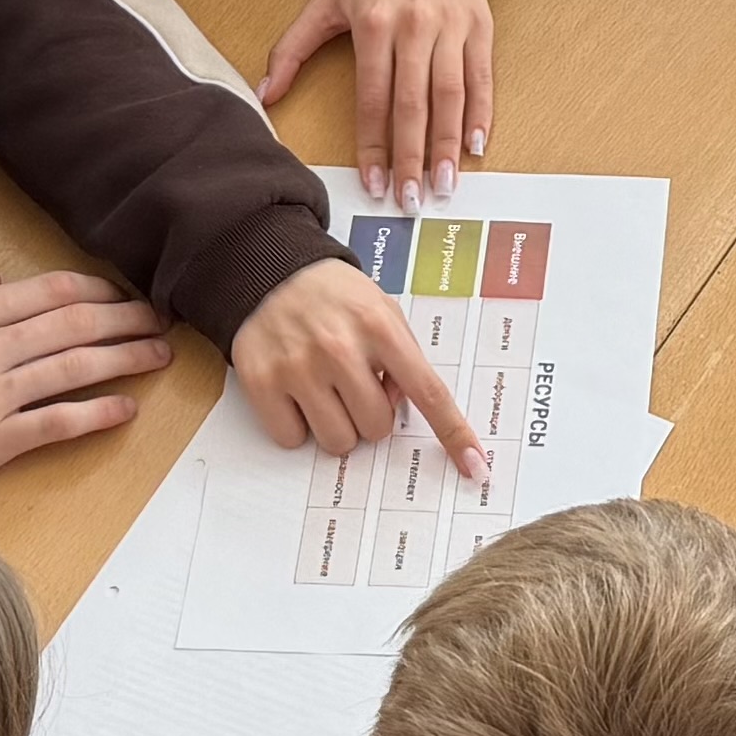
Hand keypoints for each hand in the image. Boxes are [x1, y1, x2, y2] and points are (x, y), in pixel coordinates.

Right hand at [0, 273, 171, 490]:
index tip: (122, 292)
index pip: (50, 292)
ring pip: (76, 369)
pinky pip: (58, 423)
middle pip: (75, 325)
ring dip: (126, 360)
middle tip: (160, 319)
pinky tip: (127, 408)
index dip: (97, 289)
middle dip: (125, 319)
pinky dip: (98, 414)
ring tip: (159, 355)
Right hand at [231, 260, 485, 476]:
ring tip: (325, 389)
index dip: (453, 433)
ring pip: (337, 441)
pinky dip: (297, 427)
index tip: (474, 466)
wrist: (270, 270)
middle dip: (370, 415)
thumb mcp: (382, 310)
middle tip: (354, 387)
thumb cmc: (335, 297)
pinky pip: (292, 439)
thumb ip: (402, 358)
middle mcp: (340, 348)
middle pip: (376, 428)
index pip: (428, 392)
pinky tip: (295, 394)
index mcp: (380, 327)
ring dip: (336, 425)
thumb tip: (400, 407)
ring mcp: (298, 367)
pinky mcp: (261, 382)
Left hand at [258, 0, 493, 210]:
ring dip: (448, 145)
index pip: (373, 98)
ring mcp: (452, 27)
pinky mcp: (480, 26)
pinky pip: (482, 77)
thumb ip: (292, 48)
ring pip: (452, 96)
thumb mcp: (324, 2)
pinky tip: (476, 147)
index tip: (374, 184)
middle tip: (410, 200)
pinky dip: (482, 113)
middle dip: (411, 157)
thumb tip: (265, 95)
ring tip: (443, 185)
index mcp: (374, 24)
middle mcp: (416, 27)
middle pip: (413, 104)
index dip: (373, 146)